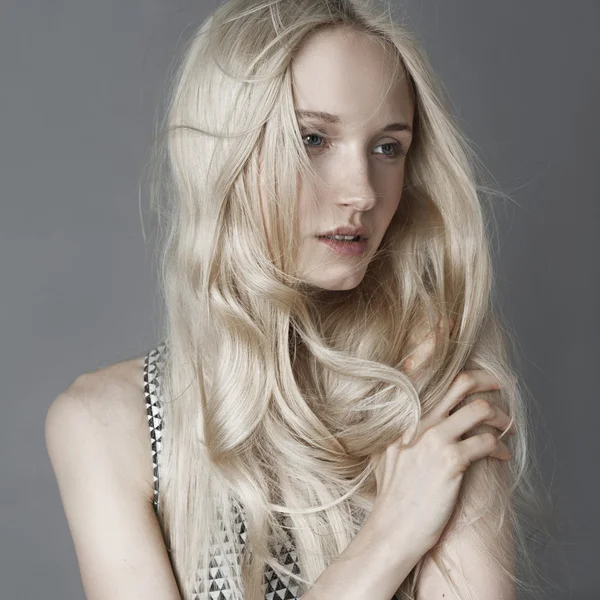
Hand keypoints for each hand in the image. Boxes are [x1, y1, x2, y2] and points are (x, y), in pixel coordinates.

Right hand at [369, 318, 514, 552]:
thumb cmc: (391, 490)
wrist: (392, 526)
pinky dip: (499, 446)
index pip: (415, 369)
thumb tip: (414, 409)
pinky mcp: (452, 461)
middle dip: (484, 379)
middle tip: (497, 384)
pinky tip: (500, 456)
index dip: (432, 343)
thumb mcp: (384, 449)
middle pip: (457, 382)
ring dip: (499, 416)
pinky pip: (486, 442)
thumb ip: (399, 425)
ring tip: (505, 425)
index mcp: (397, 415)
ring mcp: (433, 439)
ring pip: (479, 409)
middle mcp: (416, 420)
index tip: (445, 325)